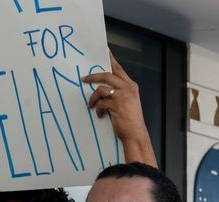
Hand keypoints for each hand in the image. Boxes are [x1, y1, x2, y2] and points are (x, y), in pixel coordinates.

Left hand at [82, 51, 157, 166]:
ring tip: (90, 105)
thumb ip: (119, 92)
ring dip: (93, 98)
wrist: (135, 133)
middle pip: (107, 75)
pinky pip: (100, 103)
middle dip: (93, 76)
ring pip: (101, 89)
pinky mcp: (116, 105)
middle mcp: (128, 88)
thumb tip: (103, 88)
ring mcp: (122, 96)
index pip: (118, 68)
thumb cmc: (130, 120)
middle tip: (84, 79)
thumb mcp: (128, 102)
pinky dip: (97, 109)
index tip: (104, 51)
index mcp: (131, 86)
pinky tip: (99, 115)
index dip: (110, 59)